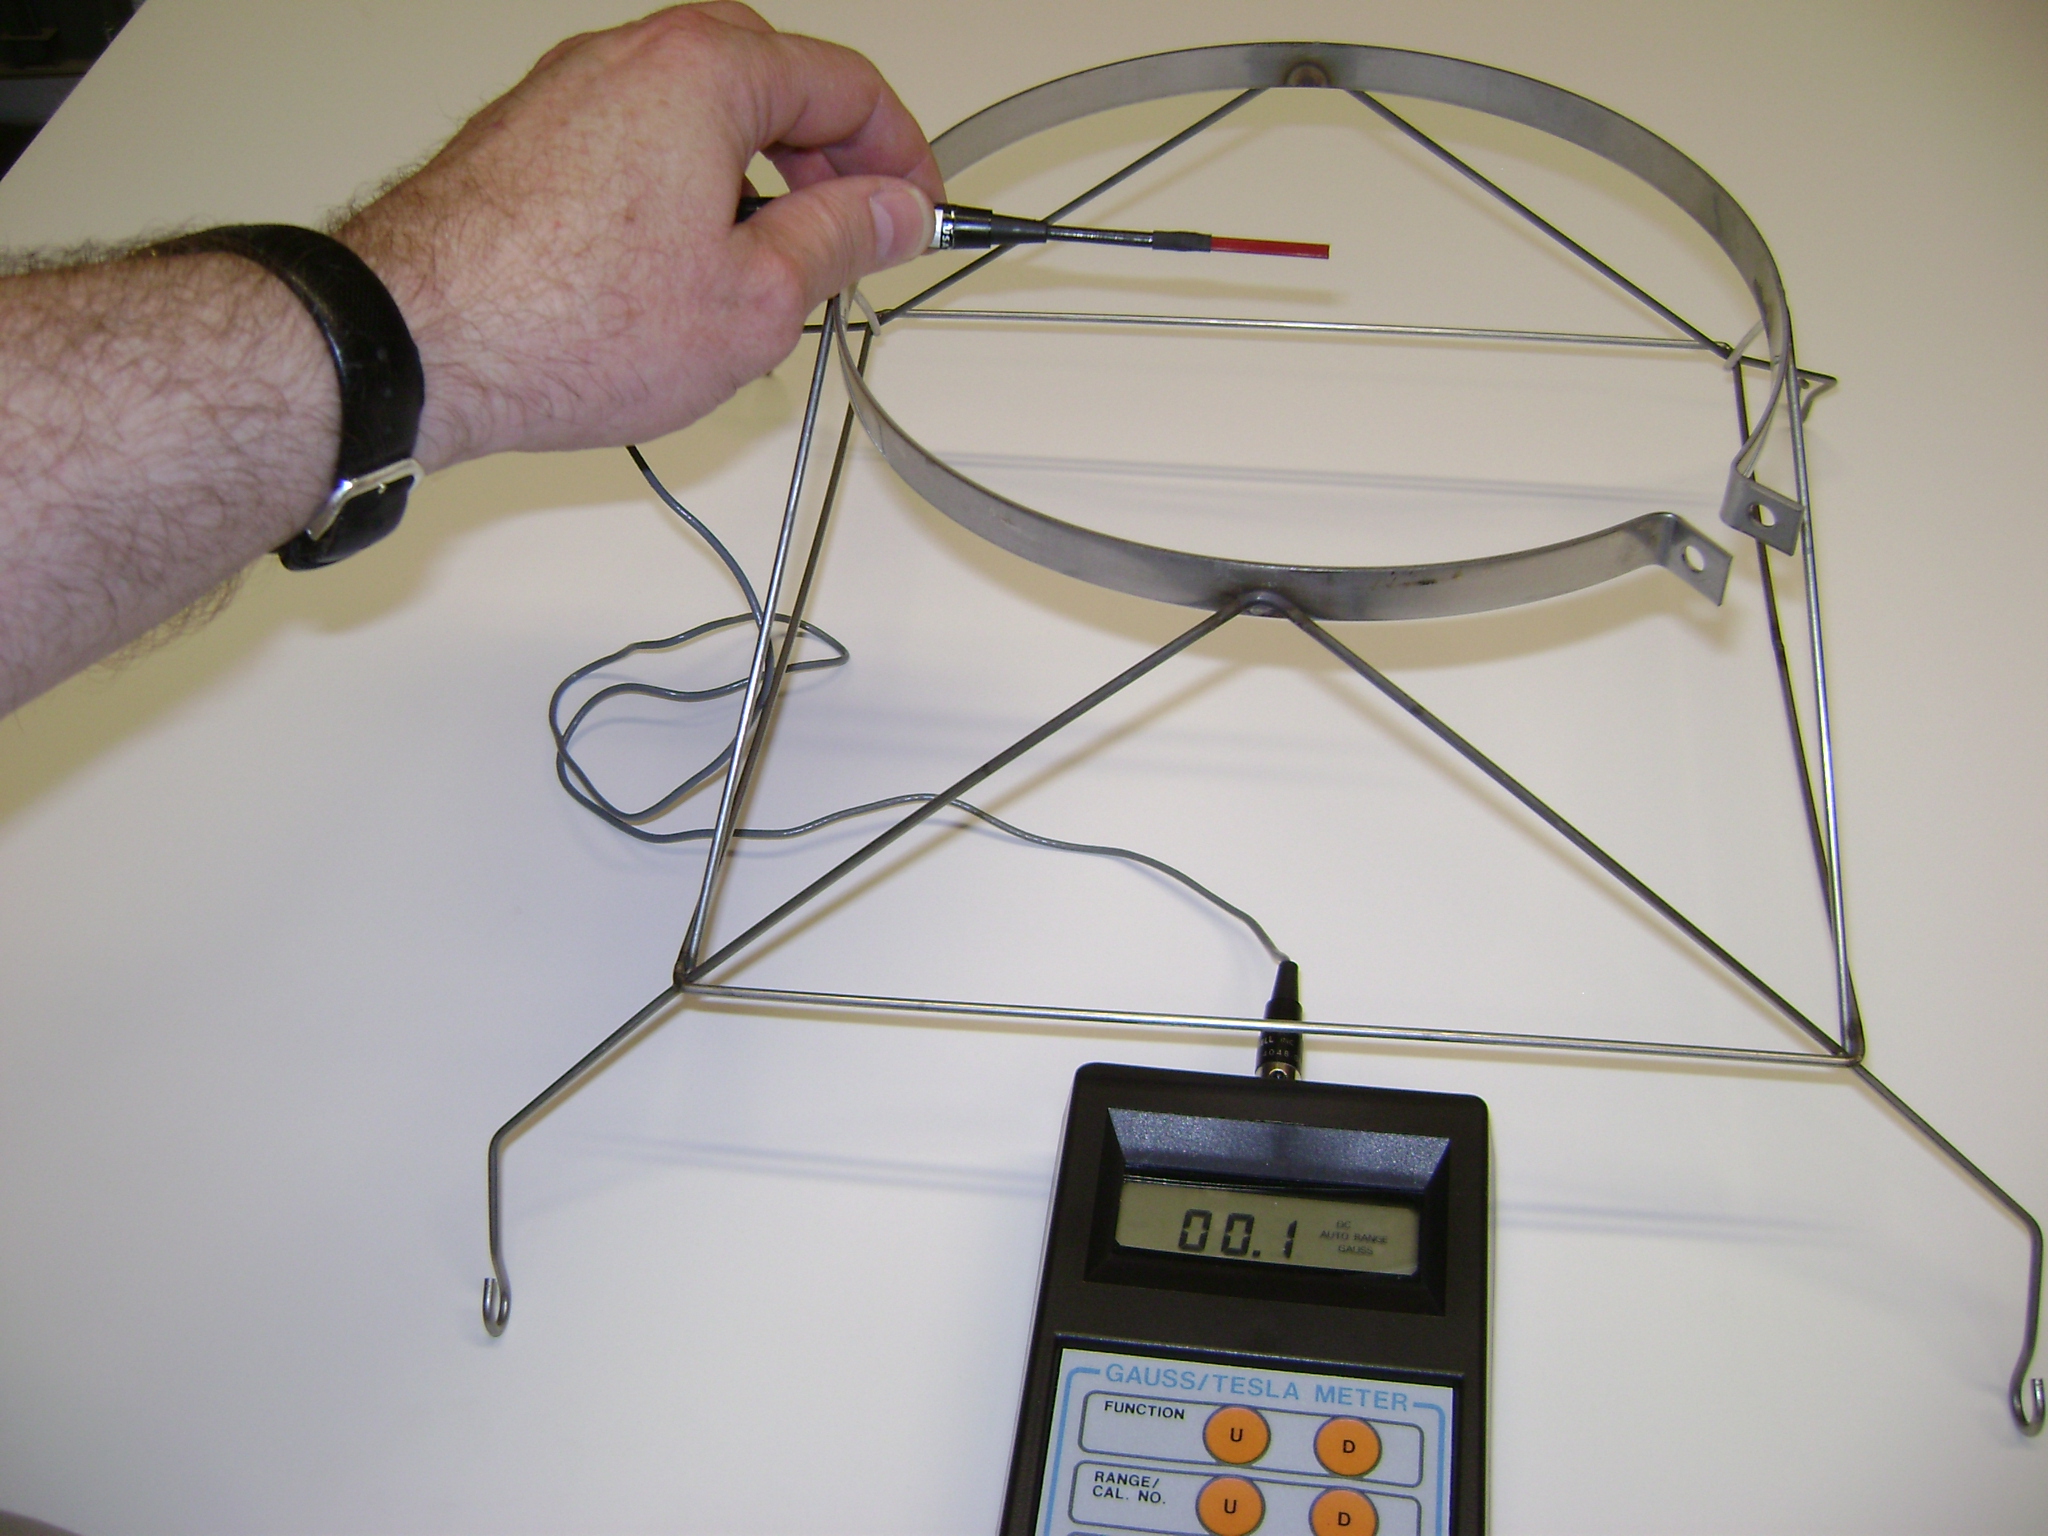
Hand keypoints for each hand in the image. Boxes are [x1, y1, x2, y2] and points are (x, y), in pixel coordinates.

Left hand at [341, 2, 943, 472]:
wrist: (416, 342)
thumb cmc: (565, 319)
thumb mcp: (754, 300)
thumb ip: (840, 241)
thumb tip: (892, 211)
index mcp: (705, 69)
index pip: (845, 82)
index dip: (901, 153)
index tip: (915, 212)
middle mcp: (630, 55)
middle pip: (770, 80)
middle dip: (829, 155)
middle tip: (855, 233)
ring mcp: (567, 92)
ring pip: (698, 112)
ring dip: (755, 174)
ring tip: (767, 268)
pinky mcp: (525, 139)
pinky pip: (636, 141)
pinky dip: (685, 186)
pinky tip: (683, 269)